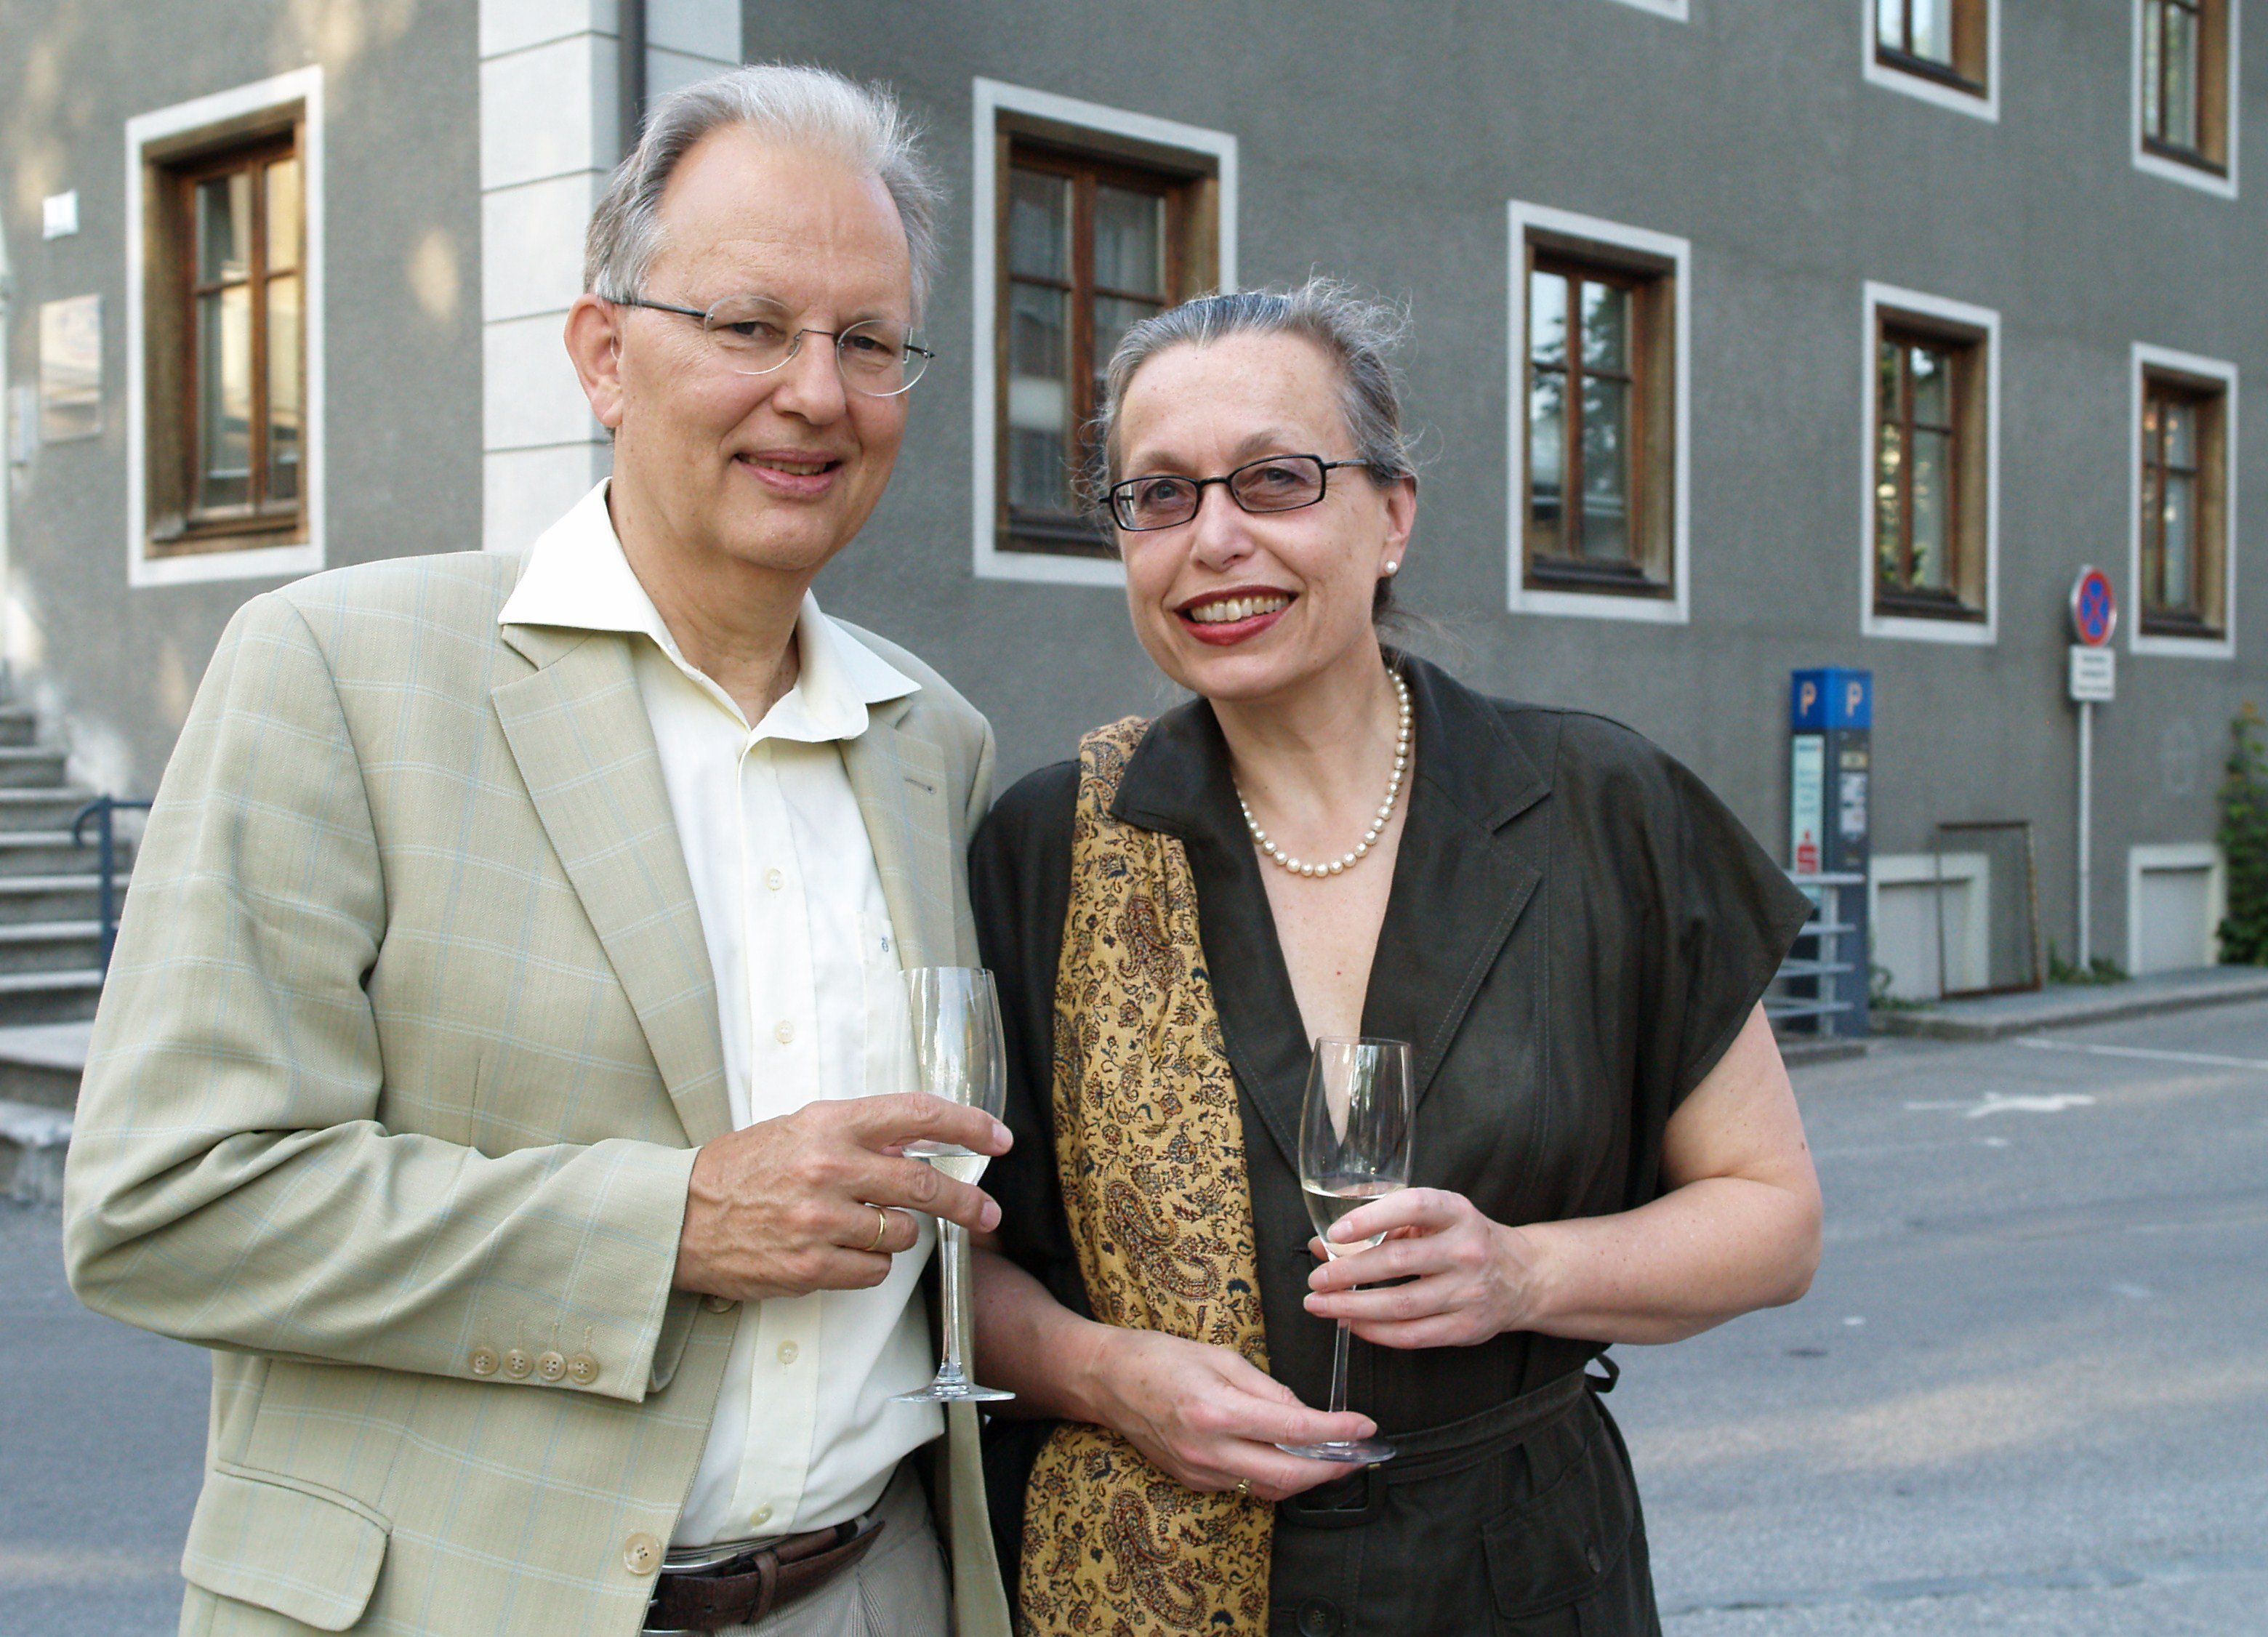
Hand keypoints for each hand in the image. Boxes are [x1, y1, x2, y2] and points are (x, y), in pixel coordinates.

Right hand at [674, 1093, 1011, 1301]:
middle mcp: (829, 1168)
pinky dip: (871, 1266)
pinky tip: (842, 1253)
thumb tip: (923, 1143)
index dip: (968, 1124)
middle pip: (924, 1183)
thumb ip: (859, 1135)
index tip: (998, 1139)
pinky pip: (874, 1272)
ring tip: (863, 1228)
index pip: (917, 1114)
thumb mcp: (800, 1130)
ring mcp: (820, 1221)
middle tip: (987, 1214)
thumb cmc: (743, 1170)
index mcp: (829, 1123)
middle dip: (965, 1201)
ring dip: (899, 1235)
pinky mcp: (810, 1267)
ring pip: (901, 1234)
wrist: (678, 1218)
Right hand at [1081, 1328, 1379, 1501]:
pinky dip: (1273, 1476)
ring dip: (1305, 1476)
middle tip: (1358, 1454)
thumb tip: (1303, 1411)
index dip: (1337, 1431)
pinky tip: (1285, 1457)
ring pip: (1270, 1488)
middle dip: (1332, 1468)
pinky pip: (1245, 1487)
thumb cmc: (1161, 1358)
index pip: (1294, 1428)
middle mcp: (1209, 1449)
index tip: (1365, 1427)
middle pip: (1288, 1474)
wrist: (1108, 1381)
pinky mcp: (1193, 1481)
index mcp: (1217, 1410)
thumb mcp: (1221, 1357)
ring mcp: (1200, 1472)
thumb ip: (1266, 1387)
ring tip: (1330, 1456)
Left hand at [1304, 1187, 1540, 1348]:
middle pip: (1398, 1262)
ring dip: (1353, 1306)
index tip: (1335, 1232)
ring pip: (1401, 1305)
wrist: (1523, 1276)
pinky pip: (1413, 1335)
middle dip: (1348, 1272)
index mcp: (1456, 1212)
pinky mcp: (1467, 1328)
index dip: (1371, 1218)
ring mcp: (1469, 1292)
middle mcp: (1466, 1250)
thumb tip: (1322, 1245)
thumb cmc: (1463, 1239)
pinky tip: (1351, 1324)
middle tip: (1315, 1279)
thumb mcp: (1433, 1218)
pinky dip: (1375, 1332)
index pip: (1413, 1207)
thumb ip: (1380, 1224)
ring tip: (1320, 1304)